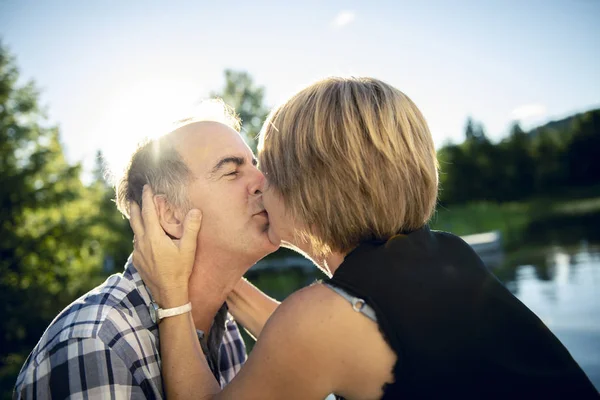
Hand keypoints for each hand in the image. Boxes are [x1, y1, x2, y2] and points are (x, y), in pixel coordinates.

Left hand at [129, 185, 201, 306]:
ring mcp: (138, 252)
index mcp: (154, 237)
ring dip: (136, 220)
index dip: (147, 198)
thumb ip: (191, 228)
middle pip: (135, 219)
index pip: (148, 211)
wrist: (168, 294)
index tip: (146, 187)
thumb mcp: (188, 249)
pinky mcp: (137, 261)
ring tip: (137, 213)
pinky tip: (143, 236)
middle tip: (133, 196)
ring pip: (135, 231)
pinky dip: (138, 234)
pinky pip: (136, 243)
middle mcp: (142, 243)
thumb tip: (195, 210)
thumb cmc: (180, 270)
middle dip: (135, 206)